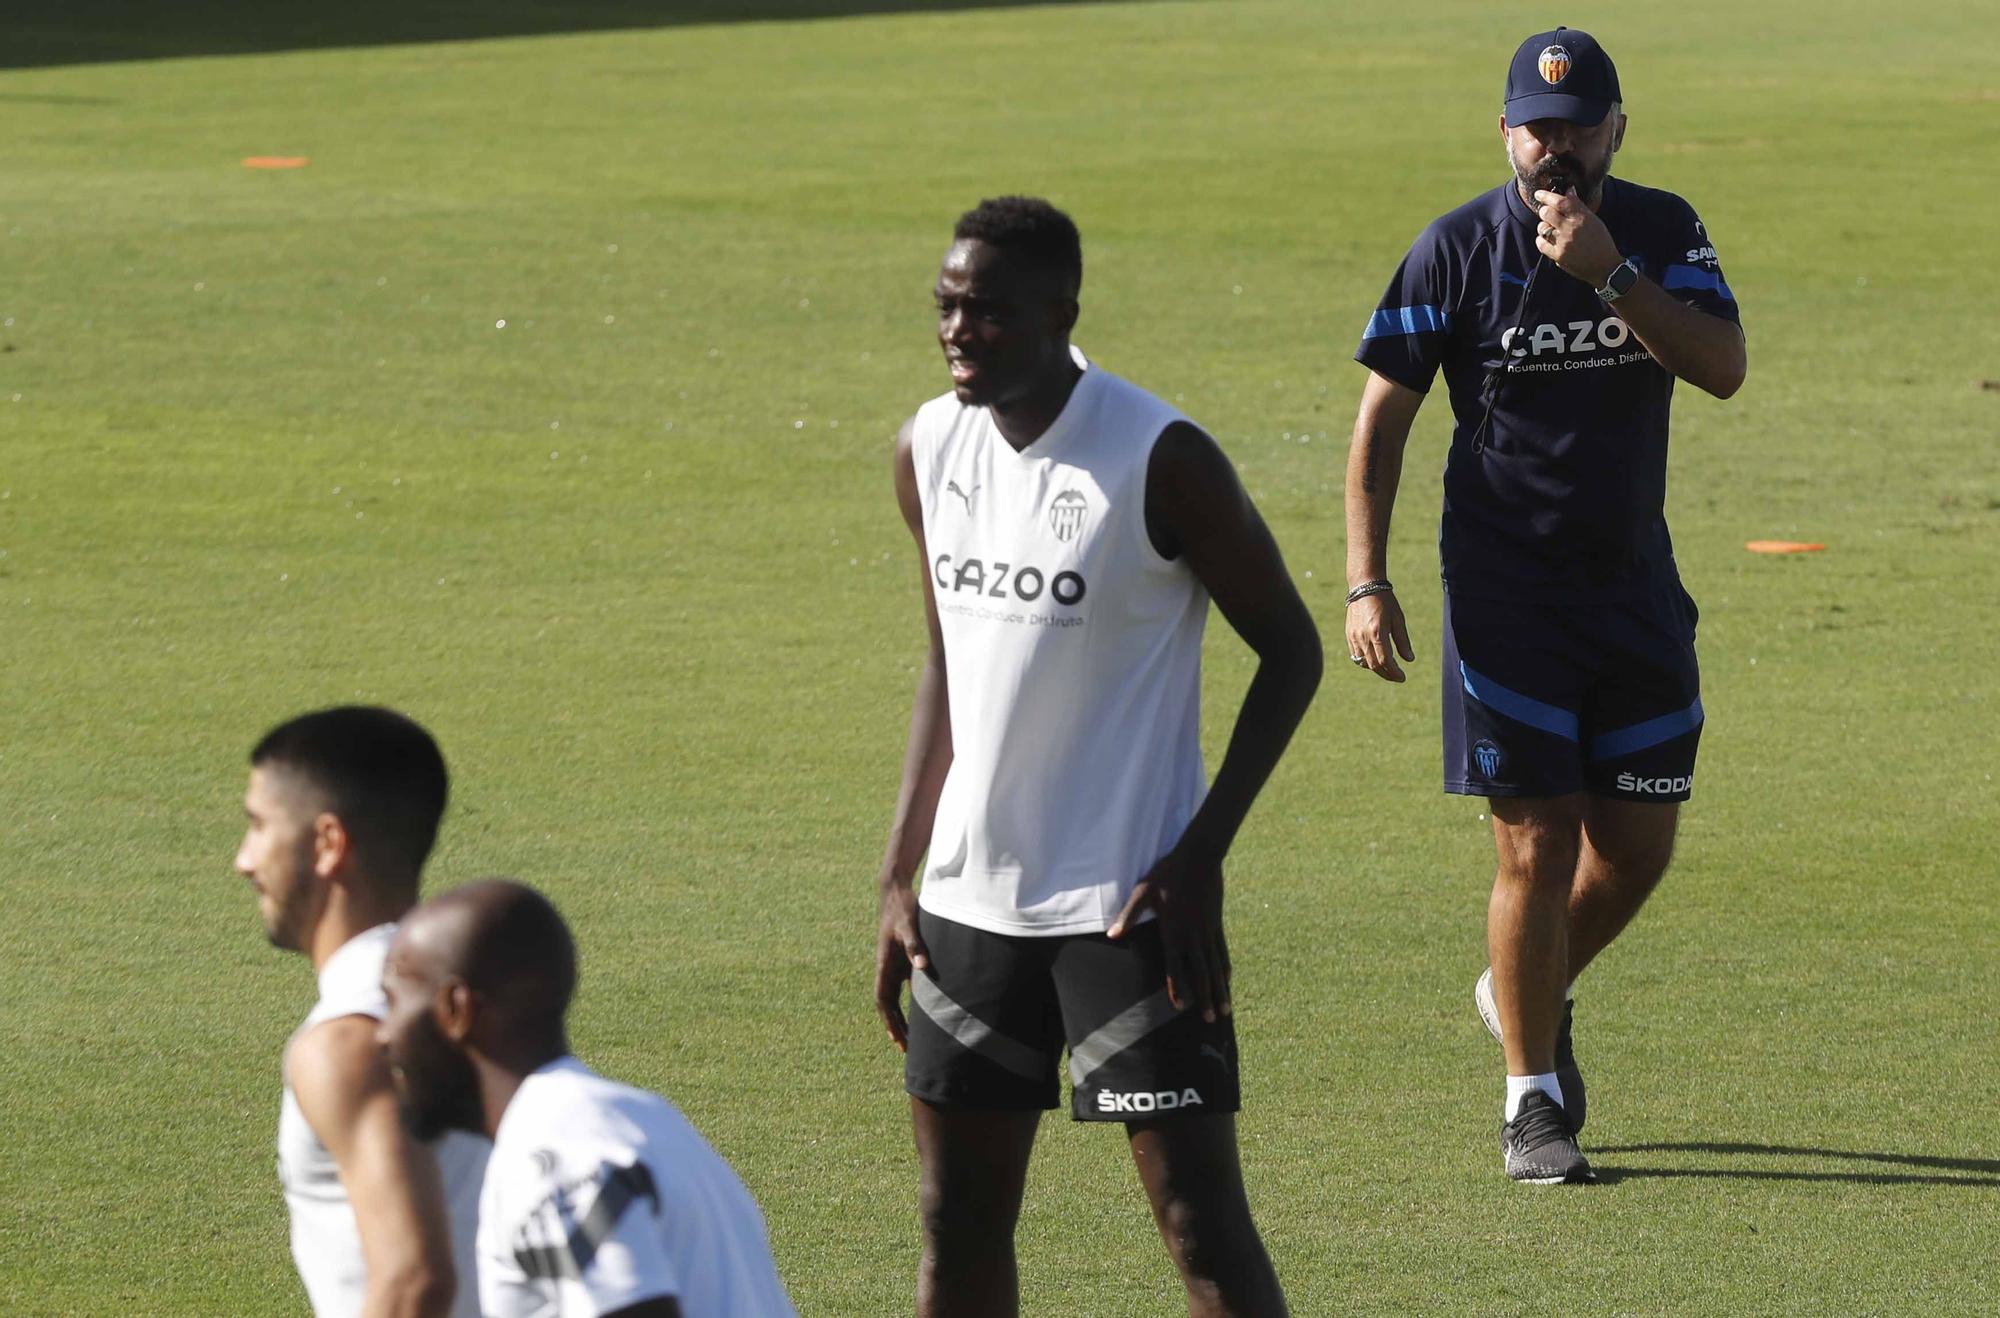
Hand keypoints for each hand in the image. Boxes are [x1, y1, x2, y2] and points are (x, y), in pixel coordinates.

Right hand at [873, 882, 928, 1051]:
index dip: (890, 1021)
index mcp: (884, 964)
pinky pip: (905, 987)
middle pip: (888, 1005)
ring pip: (896, 998)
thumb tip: (922, 968)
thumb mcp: (909, 925)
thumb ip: (915, 945)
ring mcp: (894, 965)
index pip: (883, 1000)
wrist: (895, 891)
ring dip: (902, 1018)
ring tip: (913, 1039)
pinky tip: (924, 1013)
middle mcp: (887, 968)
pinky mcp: (903, 959)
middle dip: (896, 1027)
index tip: (897, 1038)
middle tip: (906, 1049)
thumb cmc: (902, 908)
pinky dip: (912, 1003)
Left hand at [1108, 844, 1229, 1021]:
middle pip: (1201, 973)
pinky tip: (1228, 981)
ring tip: (1225, 1011)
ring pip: (1216, 967)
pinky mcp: (1216, 924)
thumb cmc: (1167, 873)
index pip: (1175, 966)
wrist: (1200, 856)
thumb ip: (1129, 915)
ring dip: (1220, 990)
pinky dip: (1225, 969)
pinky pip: (1222, 952)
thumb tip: (1111, 935)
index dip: (1178, 988)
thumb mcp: (1143, 891)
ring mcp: (1208, 930)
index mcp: (1174, 929)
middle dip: (1205, 998)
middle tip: (1210, 1020)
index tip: (1180, 1008)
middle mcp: (1194, 935)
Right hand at [1345, 590, 1414, 682]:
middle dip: (1387, 674)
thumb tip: (1409, 660)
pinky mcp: (1349, 635)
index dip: (1394, 672)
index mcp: (1377, 633)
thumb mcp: (1398, 619)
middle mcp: (1363, 637)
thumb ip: (1402, 641)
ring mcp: (1354, 637)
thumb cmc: (1385, 601)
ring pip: (1363, 663)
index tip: (1403, 677)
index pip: (1385, 661)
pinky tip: (1375, 660)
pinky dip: (1365, 662)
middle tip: (1397, 677)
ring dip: (1376, 669)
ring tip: (1387, 669)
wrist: (1364, 587)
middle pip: (1374, 665)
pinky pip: (1356, 655)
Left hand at [1533, 189, 1621, 288]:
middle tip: (1547, 213)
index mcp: (1582, 217)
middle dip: (1544, 211)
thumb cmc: (1601, 241)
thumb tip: (1568, 190)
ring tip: (1550, 229)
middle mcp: (1571, 229)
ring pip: (1542, 228)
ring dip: (1543, 226)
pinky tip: (1547, 240)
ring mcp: (1563, 243)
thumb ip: (1578, 206)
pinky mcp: (1558, 256)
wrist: (1605, 267)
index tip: (1539, 194)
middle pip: (1546, 213)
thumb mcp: (1594, 220)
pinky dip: (1541, 240)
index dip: (1547, 196)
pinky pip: (1541, 244)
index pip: (1561, 201)